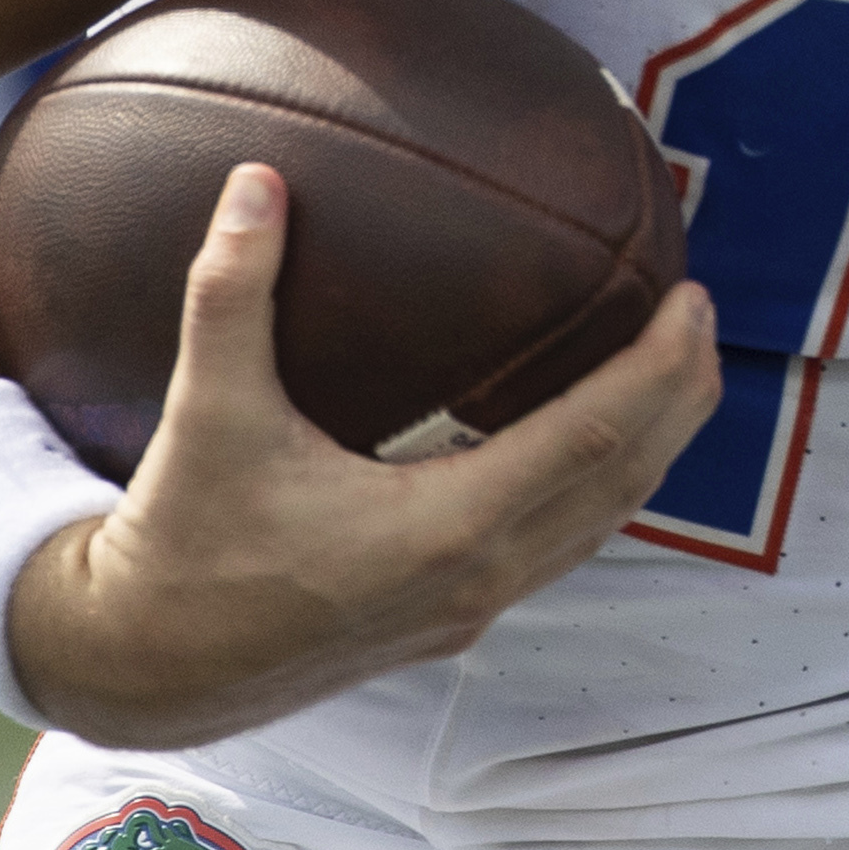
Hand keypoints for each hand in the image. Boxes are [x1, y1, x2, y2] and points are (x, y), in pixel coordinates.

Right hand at [4, 165, 715, 751]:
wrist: (146, 669)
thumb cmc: (179, 544)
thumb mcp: (207, 413)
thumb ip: (231, 294)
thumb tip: (257, 180)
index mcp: (441, 531)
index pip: (594, 438)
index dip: (658, 368)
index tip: (693, 297)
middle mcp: (476, 578)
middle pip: (626, 480)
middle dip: (681, 395)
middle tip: (701, 310)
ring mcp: (471, 607)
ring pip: (599, 521)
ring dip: (651, 443)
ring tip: (674, 362)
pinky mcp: (454, 620)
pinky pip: (560, 543)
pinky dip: (599, 481)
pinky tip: (592, 429)